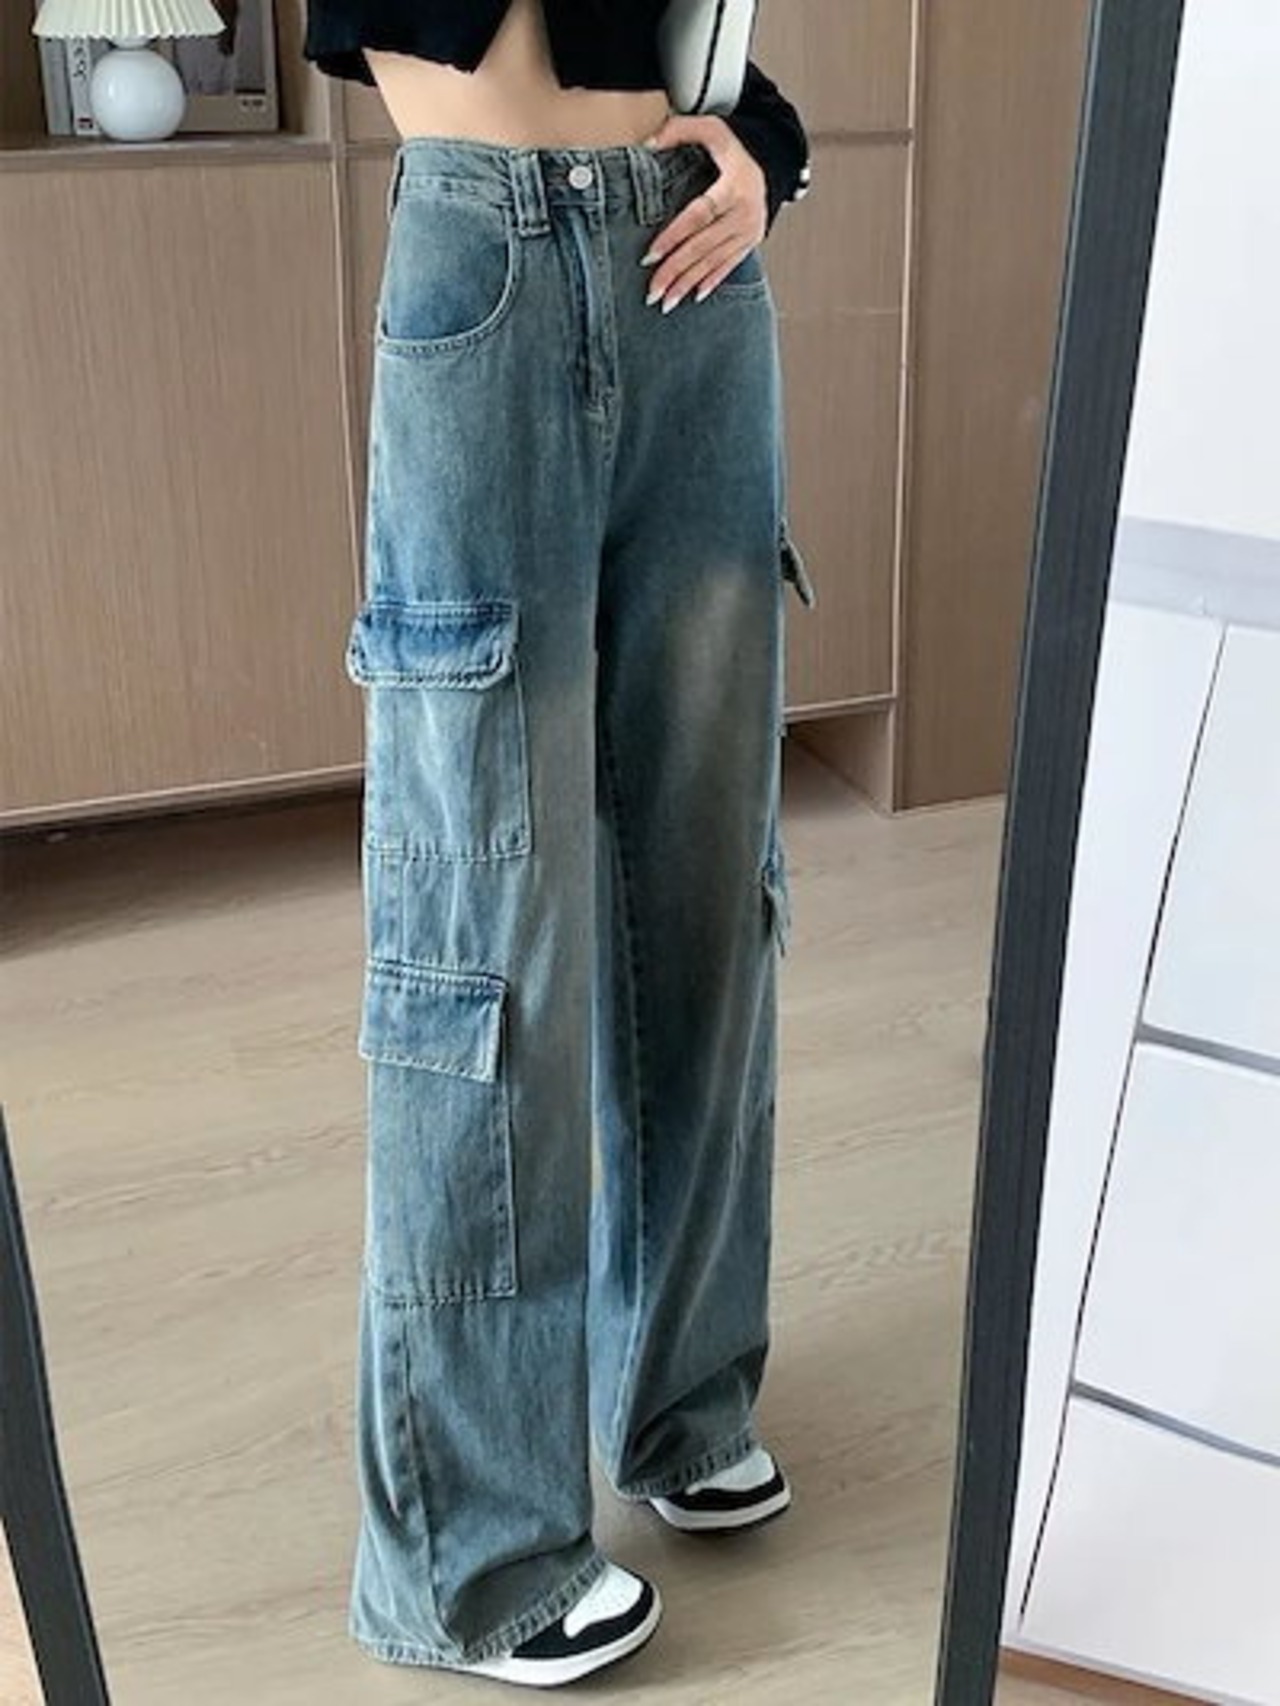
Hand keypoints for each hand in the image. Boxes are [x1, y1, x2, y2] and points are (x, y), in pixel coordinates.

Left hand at [639, 113, 767, 309]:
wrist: (772, 162)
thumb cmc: (736, 147)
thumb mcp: (712, 129)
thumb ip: (680, 129)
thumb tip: (647, 144)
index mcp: (734, 187)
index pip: (699, 216)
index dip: (674, 236)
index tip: (650, 255)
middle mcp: (744, 214)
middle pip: (703, 247)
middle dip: (676, 271)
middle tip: (652, 292)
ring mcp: (749, 231)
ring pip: (714, 262)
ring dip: (689, 284)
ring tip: (666, 303)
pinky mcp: (751, 242)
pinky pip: (729, 266)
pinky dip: (711, 281)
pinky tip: (694, 296)